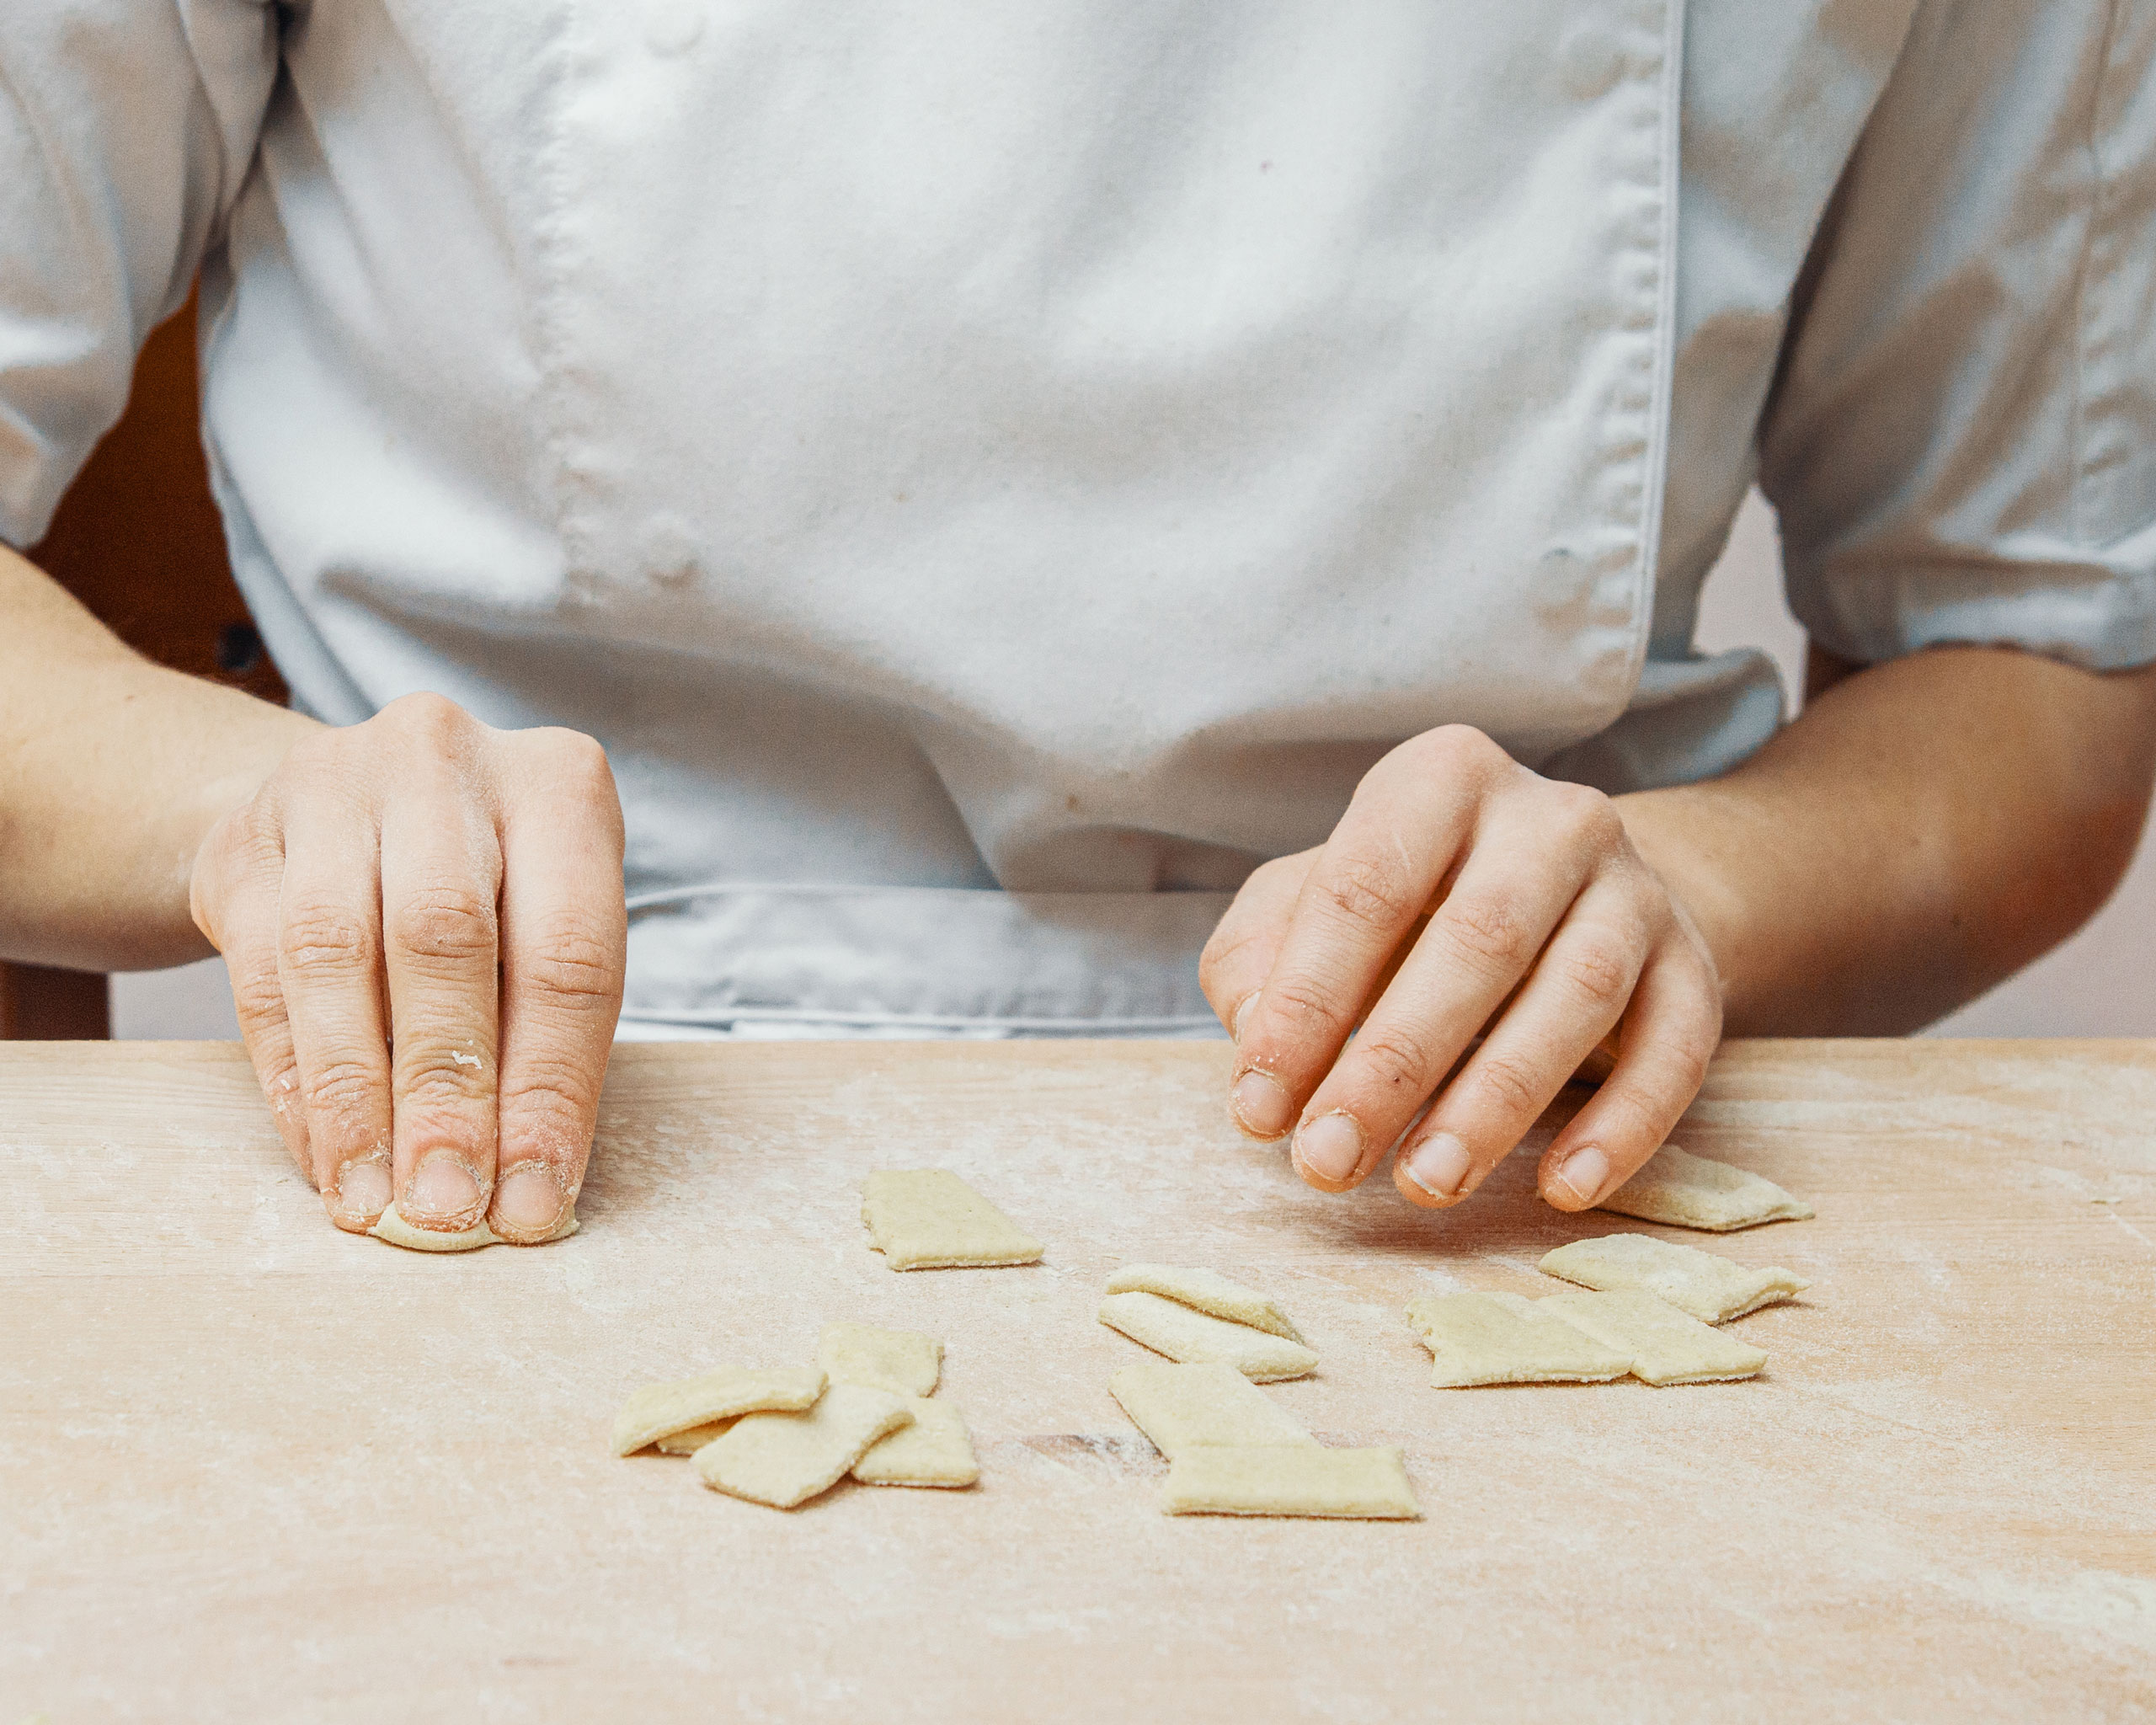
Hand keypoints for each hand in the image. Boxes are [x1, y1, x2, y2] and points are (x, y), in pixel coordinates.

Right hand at [189, 694, 626, 1238]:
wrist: (346, 808)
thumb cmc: (487, 888)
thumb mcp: (545, 927)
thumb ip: (548, 1039)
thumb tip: (530, 1190)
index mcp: (559, 782)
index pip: (568, 954)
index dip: (550, 1090)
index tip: (533, 1198)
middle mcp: (446, 759)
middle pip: (448, 943)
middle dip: (448, 1095)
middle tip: (445, 1208)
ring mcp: (334, 783)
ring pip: (338, 957)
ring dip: (358, 1100)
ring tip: (375, 1201)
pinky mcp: (244, 838)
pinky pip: (265, 975)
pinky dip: (296, 1081)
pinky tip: (324, 1156)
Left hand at [1199, 726, 1721, 1211]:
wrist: (1567, 895)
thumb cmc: (1406, 905)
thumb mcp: (1309, 904)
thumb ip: (1258, 961)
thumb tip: (1262, 1050)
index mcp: (1441, 779)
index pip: (1366, 886)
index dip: (1307, 1001)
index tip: (1260, 1106)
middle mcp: (1551, 818)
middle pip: (1477, 940)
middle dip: (1393, 1064)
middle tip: (1329, 1161)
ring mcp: (1635, 889)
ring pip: (1578, 993)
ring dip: (1495, 1102)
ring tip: (1426, 1184)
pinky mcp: (1693, 967)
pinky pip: (1674, 1050)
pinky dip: (1621, 1127)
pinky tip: (1562, 1187)